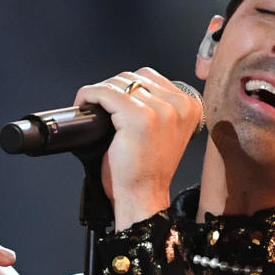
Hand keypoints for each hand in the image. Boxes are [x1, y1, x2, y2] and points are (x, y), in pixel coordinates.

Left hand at [73, 68, 202, 229]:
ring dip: (101, 93)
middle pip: (135, 77)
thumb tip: (126, 86)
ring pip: (120, 83)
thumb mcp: (162, 132)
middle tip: (102, 108)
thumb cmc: (146, 172)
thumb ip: (156, 107)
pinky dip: (90, 96)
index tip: (114, 102)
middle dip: (114, 90)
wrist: (143, 197)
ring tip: (94, 109)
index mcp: (189, 107)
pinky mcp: (139, 118)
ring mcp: (161, 111)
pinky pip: (106, 93)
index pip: (151, 78)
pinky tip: (85, 106)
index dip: (127, 88)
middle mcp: (179, 106)